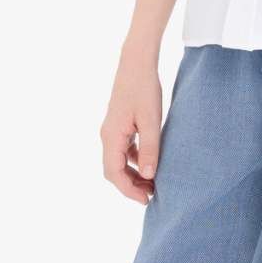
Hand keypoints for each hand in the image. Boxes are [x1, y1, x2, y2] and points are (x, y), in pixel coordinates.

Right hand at [102, 46, 162, 202]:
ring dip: (133, 174)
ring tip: (154, 183)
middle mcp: (107, 135)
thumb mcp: (151, 120)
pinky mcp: (119, 125)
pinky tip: (151, 162)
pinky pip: (123, 150)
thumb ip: (150, 149)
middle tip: (152, 195)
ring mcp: (112, 130)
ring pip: (118, 161)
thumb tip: (150, 176)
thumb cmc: (144, 88)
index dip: (129, 190)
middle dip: (131, 185)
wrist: (136, 62)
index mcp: (111, 136)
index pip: (114, 173)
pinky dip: (135, 161)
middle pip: (113, 170)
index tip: (147, 200)